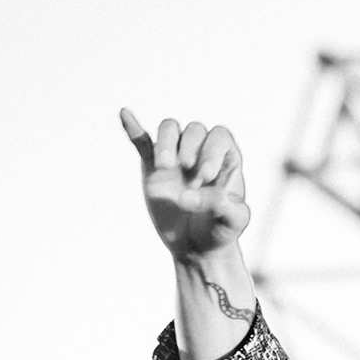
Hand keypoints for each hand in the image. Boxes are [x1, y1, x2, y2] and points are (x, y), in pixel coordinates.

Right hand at [120, 108, 249, 259]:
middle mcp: (201, 152)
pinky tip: (125, 113)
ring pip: (170, 129)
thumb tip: (190, 194)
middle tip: (191, 180)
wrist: (198, 245)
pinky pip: (142, 142)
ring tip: (165, 167)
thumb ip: (225, 206)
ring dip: (166, 143)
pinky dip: (134, 129)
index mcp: (226, 159)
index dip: (211, 150)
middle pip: (194, 130)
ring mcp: (176, 157)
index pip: (219, 137)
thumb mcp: (234, 222)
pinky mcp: (153, 166)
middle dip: (190, 149)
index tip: (205, 176)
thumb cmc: (221, 230)